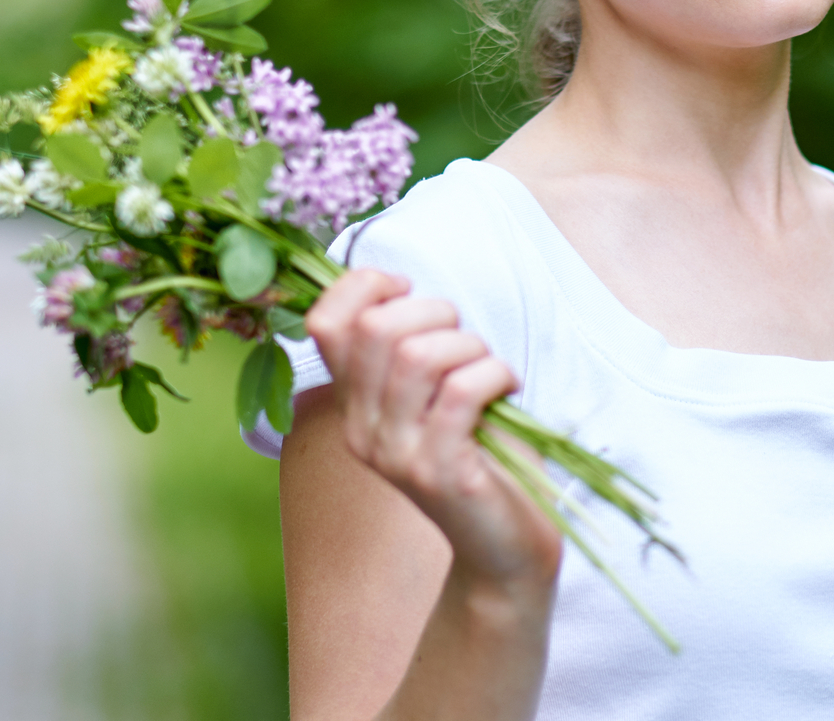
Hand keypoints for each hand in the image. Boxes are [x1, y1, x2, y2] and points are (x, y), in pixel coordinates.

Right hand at [305, 267, 563, 594]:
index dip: (364, 285)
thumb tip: (400, 290)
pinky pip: (460, 391)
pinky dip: (494, 373)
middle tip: (464, 338)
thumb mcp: (432, 396)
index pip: (325, 323)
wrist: (504, 548)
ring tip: (488, 367)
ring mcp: (397, 454)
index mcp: (354, 406)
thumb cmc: (480, 457)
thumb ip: (409, 350)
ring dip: (469, 345)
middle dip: (432, 311)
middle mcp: (363, 430)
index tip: (408, 290)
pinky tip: (508, 386)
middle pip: (374, 329)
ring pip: (417, 355)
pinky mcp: (439, 473)